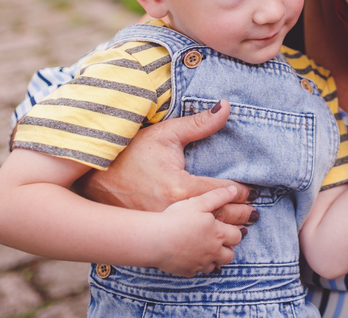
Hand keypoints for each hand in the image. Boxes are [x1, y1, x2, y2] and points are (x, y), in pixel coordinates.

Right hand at [78, 100, 254, 226]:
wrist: (93, 177)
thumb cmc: (130, 152)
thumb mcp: (166, 134)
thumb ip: (199, 124)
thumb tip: (226, 106)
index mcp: (181, 188)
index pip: (223, 193)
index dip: (241, 193)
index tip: (253, 192)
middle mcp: (175, 211)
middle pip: (218, 218)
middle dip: (239, 215)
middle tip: (254, 212)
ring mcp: (163, 225)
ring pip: (203, 235)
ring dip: (223, 230)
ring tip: (240, 227)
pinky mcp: (153, 231)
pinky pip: (184, 240)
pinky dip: (200, 240)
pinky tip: (210, 238)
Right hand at [154, 185, 245, 276]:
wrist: (155, 239)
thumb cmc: (176, 218)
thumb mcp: (198, 202)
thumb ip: (218, 196)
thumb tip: (234, 190)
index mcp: (218, 234)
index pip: (237, 236)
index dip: (234, 231)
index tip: (226, 228)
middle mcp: (212, 251)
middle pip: (230, 255)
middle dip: (227, 248)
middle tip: (218, 239)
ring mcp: (200, 263)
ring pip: (216, 266)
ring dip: (214, 259)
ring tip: (205, 248)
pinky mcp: (188, 271)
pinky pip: (197, 271)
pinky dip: (197, 265)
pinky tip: (190, 256)